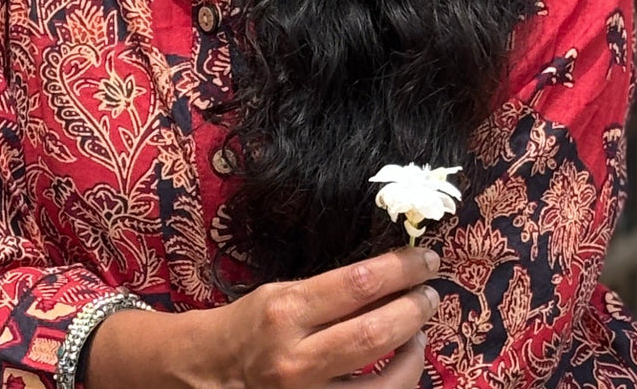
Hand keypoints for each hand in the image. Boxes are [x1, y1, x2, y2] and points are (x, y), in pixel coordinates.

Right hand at [88, 246, 439, 388]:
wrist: (205, 375)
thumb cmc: (247, 327)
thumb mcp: (279, 294)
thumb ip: (328, 292)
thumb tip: (388, 277)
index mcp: (285, 310)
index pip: (358, 283)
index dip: (401, 269)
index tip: (426, 259)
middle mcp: (297, 357)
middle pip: (375, 332)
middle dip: (414, 309)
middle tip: (430, 294)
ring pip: (383, 385)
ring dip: (413, 354)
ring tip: (419, 330)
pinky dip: (395, 384)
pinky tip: (401, 365)